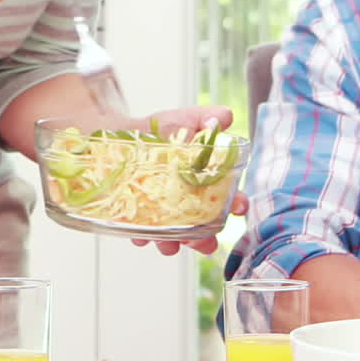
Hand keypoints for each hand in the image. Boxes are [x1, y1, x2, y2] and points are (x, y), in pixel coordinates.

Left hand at [129, 105, 247, 255]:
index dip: (237, 203)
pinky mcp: (138, 219)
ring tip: (169, 243)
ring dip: (173, 243)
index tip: (238, 207)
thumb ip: (208, 118)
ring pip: (173, 238)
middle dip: (204, 239)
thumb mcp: (186, 119)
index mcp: (206, 182)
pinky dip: (143, 235)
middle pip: (203, 229)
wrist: (121, 135)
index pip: (229, 198)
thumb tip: (224, 118)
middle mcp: (188, 203)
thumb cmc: (160, 129)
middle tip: (202, 240)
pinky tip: (141, 233)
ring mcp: (164, 215)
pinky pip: (142, 233)